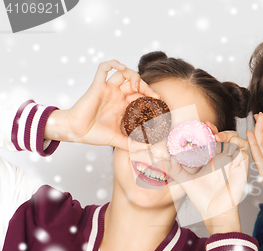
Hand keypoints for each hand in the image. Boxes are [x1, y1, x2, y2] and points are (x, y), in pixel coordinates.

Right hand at [45, 60, 159, 149]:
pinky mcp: (97, 86)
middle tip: (154, 96)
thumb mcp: (118, 140)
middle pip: (135, 84)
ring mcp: (107, 89)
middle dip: (147, 87)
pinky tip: (121, 67)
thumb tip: (148, 148)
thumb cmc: (93, 134)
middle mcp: (116, 96)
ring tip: (138, 87)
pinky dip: (113, 63)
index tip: (159, 103)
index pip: (141, 96)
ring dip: (134, 76)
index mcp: (122, 106)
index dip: (151, 96)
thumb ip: (133, 144)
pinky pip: (104, 68)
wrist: (76, 132)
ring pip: (123, 74)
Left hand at [165, 124, 248, 234]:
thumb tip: (162, 158)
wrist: (213, 212)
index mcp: (212, 157)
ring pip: (238, 141)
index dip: (210, 129)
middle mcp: (223, 158)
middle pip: (227, 135)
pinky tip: (228, 151)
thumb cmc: (202, 197)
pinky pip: (244, 153)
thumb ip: (174, 169)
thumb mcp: (185, 180)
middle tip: (210, 132)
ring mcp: (233, 162)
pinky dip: (239, 148)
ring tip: (219, 139)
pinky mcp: (241, 169)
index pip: (213, 137)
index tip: (203, 125)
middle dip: (220, 130)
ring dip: (231, 136)